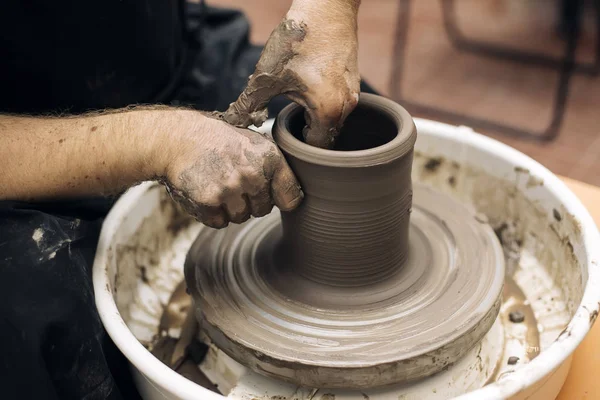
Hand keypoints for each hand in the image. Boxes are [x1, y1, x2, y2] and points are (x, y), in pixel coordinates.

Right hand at [163, 114, 302, 228]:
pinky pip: (219, 222)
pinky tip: (205, 191)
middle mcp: (253, 175)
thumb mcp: (252, 142)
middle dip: (250, 201)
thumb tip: (294, 196)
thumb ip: (272, 167)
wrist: (177, 138)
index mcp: (270, 159)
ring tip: (217, 183)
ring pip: (241, 217)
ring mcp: (230, 189)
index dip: (281, 199)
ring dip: (230, 208)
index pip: (291, 198)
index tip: (273, 196)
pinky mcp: (209, 202)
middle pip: (263, 210)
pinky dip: (212, 213)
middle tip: (233, 180)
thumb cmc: (216, 140)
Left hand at [222, 3, 359, 148]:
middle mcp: (347, 107)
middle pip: (325, 135)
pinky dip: (324, 100)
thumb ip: (248, 106)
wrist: (326, 6)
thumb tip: (232, 123)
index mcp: (328, 112)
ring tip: (296, 98)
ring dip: (315, 115)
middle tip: (286, 119)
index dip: (297, 146)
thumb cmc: (298, 39)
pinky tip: (308, 84)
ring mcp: (354, 93)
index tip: (284, 138)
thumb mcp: (266, 77)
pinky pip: (339, 101)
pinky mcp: (354, 80)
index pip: (316, 148)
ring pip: (333, 118)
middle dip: (306, 132)